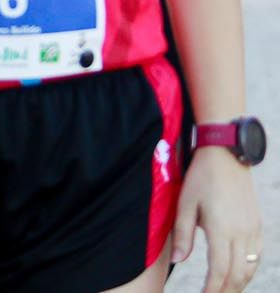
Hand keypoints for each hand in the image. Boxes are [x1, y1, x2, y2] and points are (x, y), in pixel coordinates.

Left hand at [174, 147, 261, 291]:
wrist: (226, 156)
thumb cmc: (201, 179)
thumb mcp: (185, 204)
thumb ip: (183, 234)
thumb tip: (179, 260)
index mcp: (221, 230)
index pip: (219, 270)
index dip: (212, 288)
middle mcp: (242, 233)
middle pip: (237, 274)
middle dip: (226, 290)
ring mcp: (253, 230)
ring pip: (250, 267)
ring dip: (238, 283)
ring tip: (224, 291)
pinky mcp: (257, 225)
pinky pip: (256, 255)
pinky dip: (248, 269)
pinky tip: (238, 274)